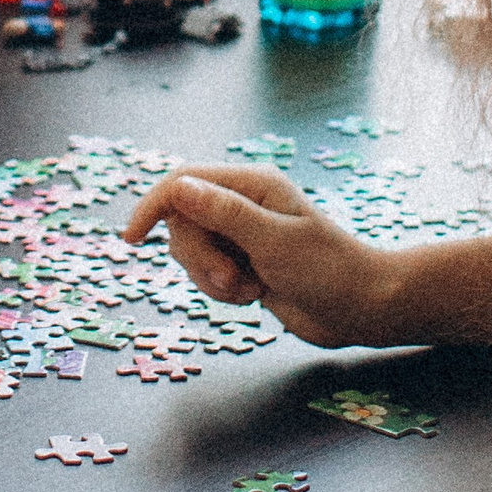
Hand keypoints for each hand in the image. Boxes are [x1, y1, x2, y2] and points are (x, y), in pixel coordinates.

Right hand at [122, 164, 402, 347]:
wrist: (361, 309)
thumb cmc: (329, 269)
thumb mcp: (273, 241)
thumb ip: (224, 213)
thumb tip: (179, 186)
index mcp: (251, 185)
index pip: (183, 183)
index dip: (153, 206)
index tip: (131, 238)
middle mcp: (243, 205)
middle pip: (182, 222)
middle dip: (198, 257)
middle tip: (230, 280)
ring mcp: (242, 235)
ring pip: (191, 251)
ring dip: (211, 278)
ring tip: (248, 290)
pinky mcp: (243, 263)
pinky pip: (206, 274)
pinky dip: (221, 291)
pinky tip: (254, 297)